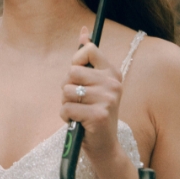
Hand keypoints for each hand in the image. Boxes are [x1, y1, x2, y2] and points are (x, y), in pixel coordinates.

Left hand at [61, 26, 126, 165]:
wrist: (104, 147)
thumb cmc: (94, 112)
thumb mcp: (94, 83)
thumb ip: (88, 57)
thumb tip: (83, 31)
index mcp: (113, 73)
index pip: (88, 50)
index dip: (75, 63)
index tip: (79, 77)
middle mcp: (113, 84)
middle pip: (72, 71)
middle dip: (67, 87)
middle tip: (79, 101)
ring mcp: (108, 99)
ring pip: (66, 90)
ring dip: (66, 104)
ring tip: (79, 112)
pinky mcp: (98, 115)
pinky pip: (66, 108)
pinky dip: (66, 117)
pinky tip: (78, 123)